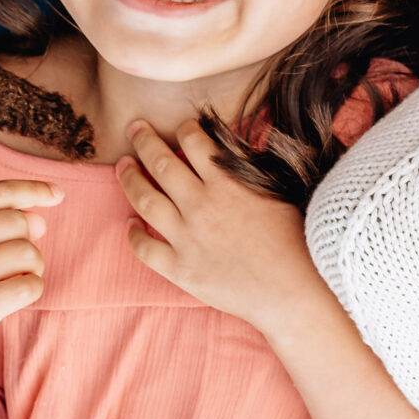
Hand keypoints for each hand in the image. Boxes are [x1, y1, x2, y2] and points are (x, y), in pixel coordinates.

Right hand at [0, 179, 60, 368]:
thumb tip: (40, 219)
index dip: (33, 189)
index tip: (56, 194)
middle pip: (19, 223)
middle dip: (28, 239)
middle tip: (15, 259)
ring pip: (28, 253)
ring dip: (34, 265)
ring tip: (16, 276)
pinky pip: (29, 286)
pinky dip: (33, 288)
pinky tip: (16, 294)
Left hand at [118, 121, 319, 330]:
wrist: (294, 291)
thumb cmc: (296, 241)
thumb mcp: (278, 191)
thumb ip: (252, 168)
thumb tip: (241, 143)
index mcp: (227, 182)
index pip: (194, 141)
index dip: (184, 129)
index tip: (180, 128)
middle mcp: (201, 205)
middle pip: (161, 163)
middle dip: (144, 141)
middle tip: (135, 129)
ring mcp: (187, 238)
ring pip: (145, 200)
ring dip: (130, 178)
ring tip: (122, 165)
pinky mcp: (181, 269)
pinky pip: (145, 249)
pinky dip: (133, 234)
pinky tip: (131, 224)